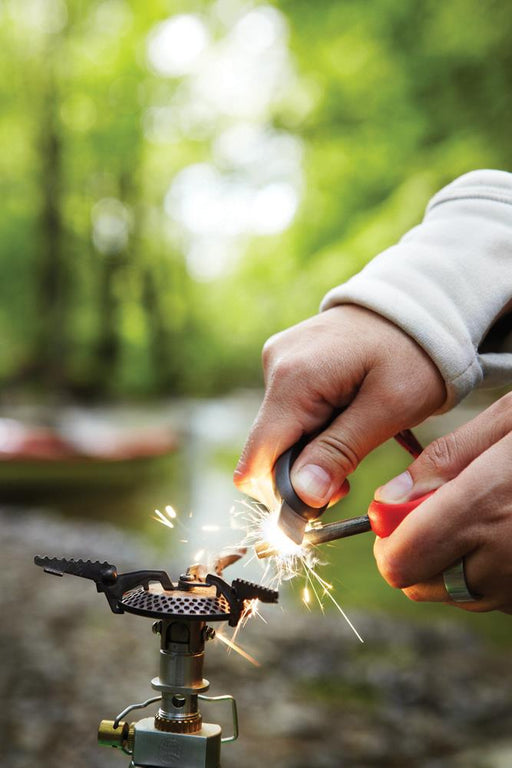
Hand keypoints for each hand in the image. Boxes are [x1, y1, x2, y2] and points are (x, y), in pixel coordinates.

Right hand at [234, 305, 445, 506]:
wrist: (420, 305)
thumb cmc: (414, 354)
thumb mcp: (388, 408)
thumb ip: (341, 451)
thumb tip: (303, 495)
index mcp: (294, 379)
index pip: (257, 460)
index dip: (282, 494)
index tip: (321, 503)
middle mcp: (275, 366)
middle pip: (266, 450)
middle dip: (302, 474)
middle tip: (347, 477)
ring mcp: (278, 360)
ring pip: (277, 434)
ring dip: (310, 451)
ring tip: (354, 437)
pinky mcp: (287, 361)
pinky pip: (287, 412)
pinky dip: (312, 428)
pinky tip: (344, 416)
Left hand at [373, 392, 511, 613]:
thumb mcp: (509, 422)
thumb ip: (444, 459)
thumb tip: (389, 498)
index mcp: (483, 508)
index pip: (401, 561)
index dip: (387, 542)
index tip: (396, 515)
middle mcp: (501, 559)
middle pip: (418, 585)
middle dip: (413, 552)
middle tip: (436, 514)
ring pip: (453, 593)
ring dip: (448, 563)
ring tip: (482, 517)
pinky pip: (490, 598)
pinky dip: (483, 573)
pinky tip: (506, 534)